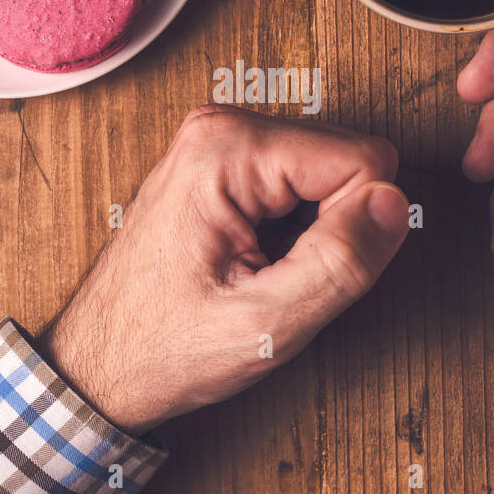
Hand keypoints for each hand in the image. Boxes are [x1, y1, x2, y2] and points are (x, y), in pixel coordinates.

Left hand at [43, 105, 409, 434]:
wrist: (99, 364)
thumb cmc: (161, 347)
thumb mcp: (265, 325)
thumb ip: (339, 263)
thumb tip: (394, 204)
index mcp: (228, 149)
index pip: (364, 161)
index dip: (354, 230)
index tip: (300, 272)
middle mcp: (223, 129)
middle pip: (348, 161)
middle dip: (333, 227)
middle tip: (276, 277)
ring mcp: (221, 143)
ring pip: (330, 175)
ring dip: (313, 232)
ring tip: (260, 271)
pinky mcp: (224, 165)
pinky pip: (302, 186)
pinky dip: (293, 231)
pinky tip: (254, 261)